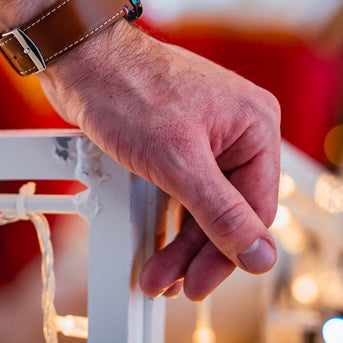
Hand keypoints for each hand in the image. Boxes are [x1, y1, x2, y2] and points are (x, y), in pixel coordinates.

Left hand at [40, 21, 280, 299]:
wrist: (81, 59)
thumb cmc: (128, 91)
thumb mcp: (178, 162)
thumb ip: (222, 213)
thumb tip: (260, 255)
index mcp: (255, 127)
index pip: (256, 209)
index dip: (229, 253)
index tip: (202, 284)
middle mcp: (239, 130)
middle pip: (230, 211)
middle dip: (197, 252)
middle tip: (174, 284)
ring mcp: (209, 136)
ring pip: (204, 205)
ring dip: (180, 243)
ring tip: (158, 275)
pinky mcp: (180, 140)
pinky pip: (185, 190)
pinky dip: (170, 219)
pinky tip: (158, 247)